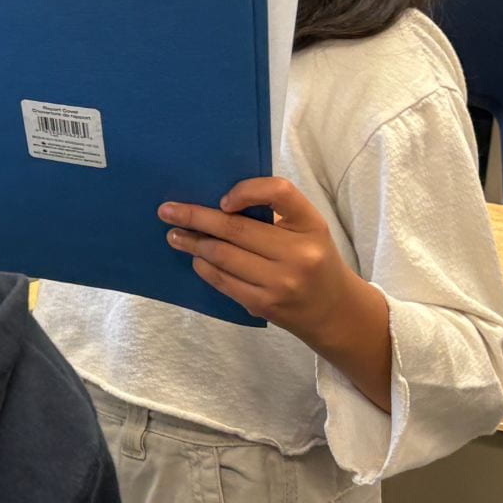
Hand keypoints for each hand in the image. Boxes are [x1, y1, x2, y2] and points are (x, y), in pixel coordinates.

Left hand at [159, 178, 358, 340]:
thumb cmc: (313, 260)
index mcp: (312, 224)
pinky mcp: (264, 304)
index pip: (280, 192)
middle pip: (236, 228)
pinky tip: (196, 259)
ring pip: (223, 255)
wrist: (335, 312)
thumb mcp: (307, 229)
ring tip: (174, 236)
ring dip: (193, 243)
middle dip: (195, 218)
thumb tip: (216, 203)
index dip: (247, 191)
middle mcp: (300, 252)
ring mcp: (281, 281)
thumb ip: (274, 213)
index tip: (222, 200)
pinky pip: (223, 281)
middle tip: (167, 211)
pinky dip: (204, 267)